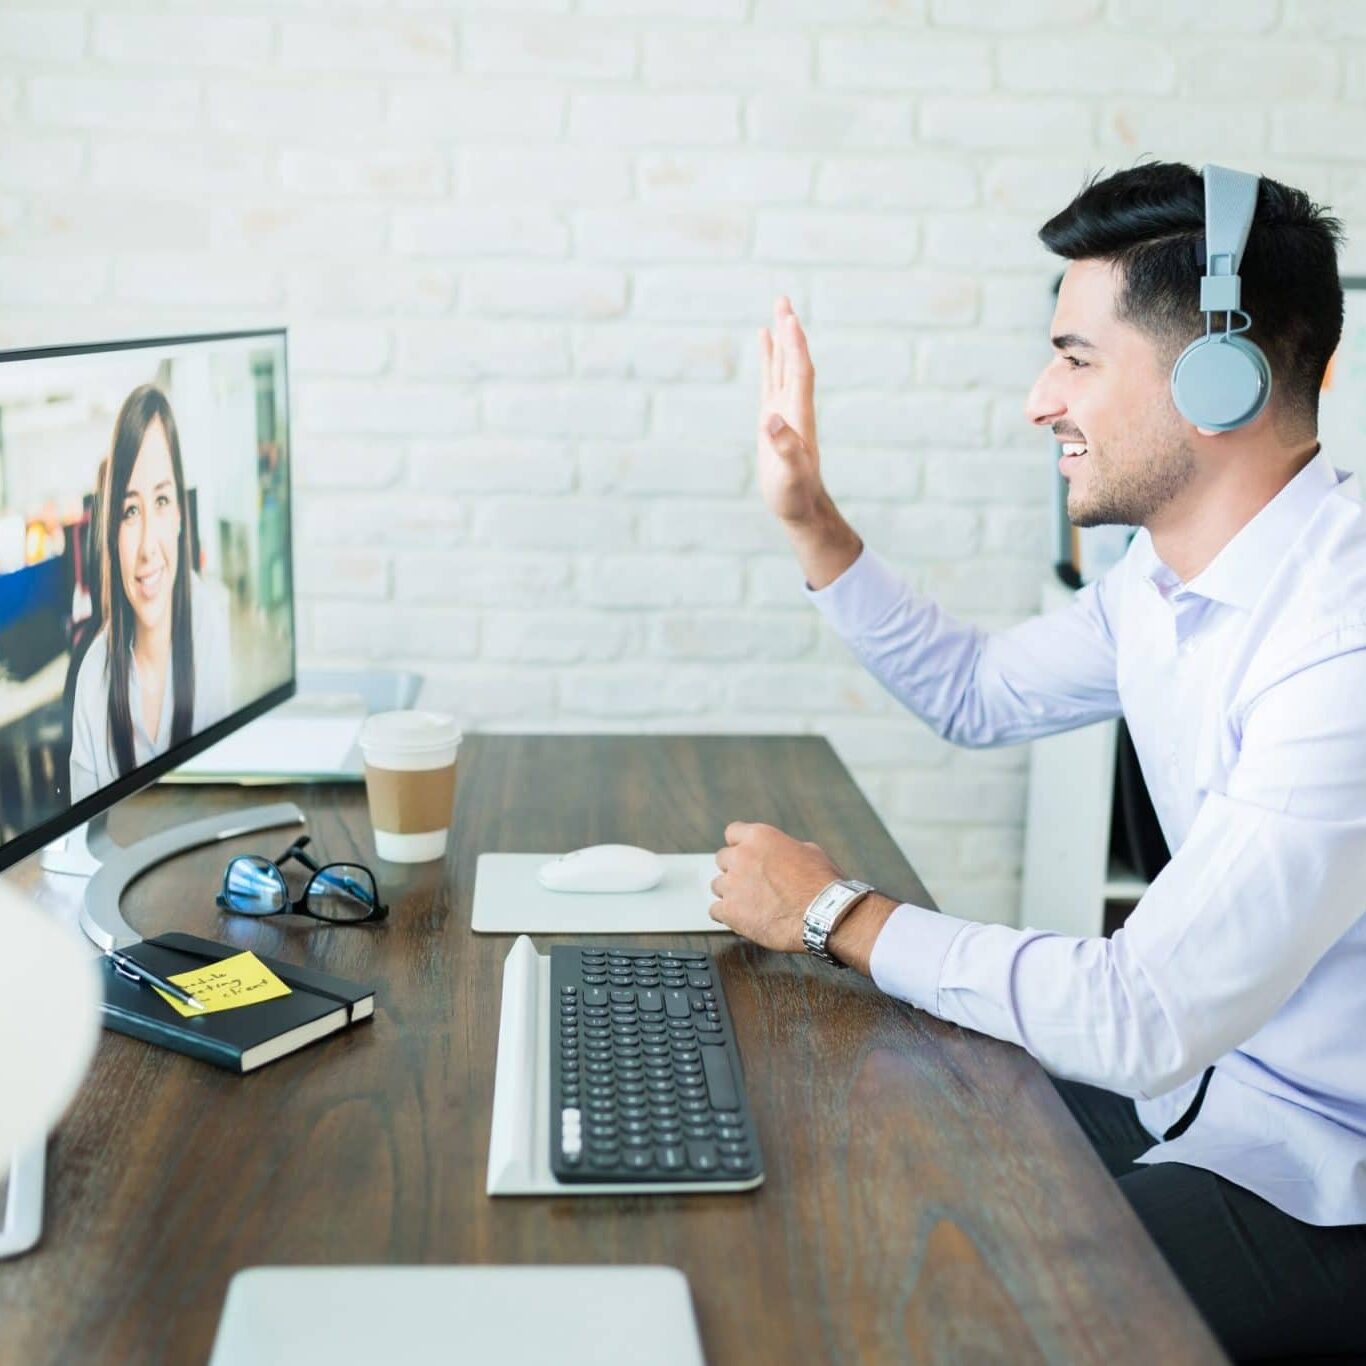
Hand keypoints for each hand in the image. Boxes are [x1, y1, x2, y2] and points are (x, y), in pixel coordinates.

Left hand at [708, 820, 842, 952]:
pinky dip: (727, 915)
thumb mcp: (810, 852)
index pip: (733, 832)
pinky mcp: (729, 911)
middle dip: (734, 869)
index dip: (740, 845)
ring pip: (717, 885)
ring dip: (730, 893)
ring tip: (751, 904)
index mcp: (759, 837)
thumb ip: (786, 849)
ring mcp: (732, 884)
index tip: (746, 855)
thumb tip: (783, 854)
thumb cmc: (821, 884)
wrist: (823, 915)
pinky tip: (742, 919)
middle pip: (722, 859)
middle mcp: (741, 856)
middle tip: (751, 882)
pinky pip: (715, 911)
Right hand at [757, 296, 824, 525]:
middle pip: (794, 360)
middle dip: (789, 331)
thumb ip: (784, 448)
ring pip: (783, 365)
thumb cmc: (795, 495)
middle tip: (783, 299)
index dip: (795, 346)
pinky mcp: (773, 418)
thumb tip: (771, 420)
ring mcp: (784, 410)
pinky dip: (768, 357)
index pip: (800, 372)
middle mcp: (794, 407)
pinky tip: (764, 339)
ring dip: (781, 337)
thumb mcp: (789, 475)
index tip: (789, 319)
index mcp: (799, 416)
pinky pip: (771, 379)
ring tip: (778, 308)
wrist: (801, 507)